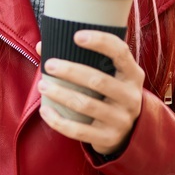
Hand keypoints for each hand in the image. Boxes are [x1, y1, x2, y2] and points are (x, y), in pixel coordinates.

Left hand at [36, 30, 144, 156]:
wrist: (128, 132)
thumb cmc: (110, 93)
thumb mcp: (108, 75)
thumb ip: (82, 58)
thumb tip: (41, 46)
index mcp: (133, 74)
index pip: (120, 52)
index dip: (100, 42)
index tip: (77, 36)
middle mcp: (131, 96)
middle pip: (98, 81)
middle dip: (71, 71)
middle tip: (49, 65)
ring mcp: (121, 119)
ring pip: (86, 105)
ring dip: (60, 94)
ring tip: (42, 85)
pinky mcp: (108, 138)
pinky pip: (79, 130)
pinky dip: (59, 121)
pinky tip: (45, 110)